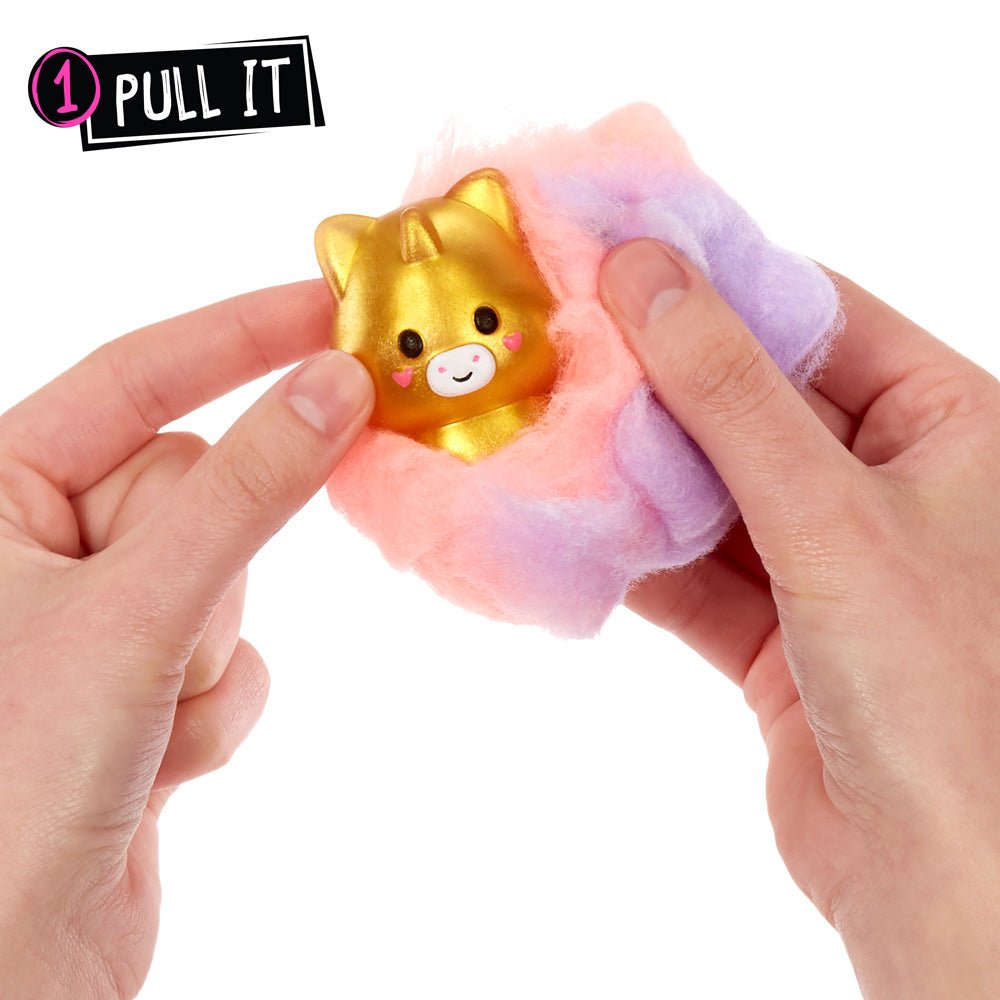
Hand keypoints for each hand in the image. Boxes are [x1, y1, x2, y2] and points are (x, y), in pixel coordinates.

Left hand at [0, 281, 372, 997]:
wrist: (14, 968)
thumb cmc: (13, 783)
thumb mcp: (137, 611)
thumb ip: (246, 492)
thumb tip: (335, 385)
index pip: (137, 378)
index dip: (238, 336)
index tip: (334, 309)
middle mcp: (46, 543)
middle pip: (197, 486)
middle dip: (201, 571)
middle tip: (157, 642)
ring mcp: (104, 613)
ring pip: (226, 572)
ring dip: (207, 653)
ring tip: (142, 722)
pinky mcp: (148, 679)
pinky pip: (234, 646)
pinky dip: (218, 706)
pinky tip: (158, 763)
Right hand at [599, 240, 999, 998]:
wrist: (943, 887)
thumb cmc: (938, 691)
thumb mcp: (832, 516)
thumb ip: (734, 397)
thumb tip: (647, 275)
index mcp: (950, 427)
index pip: (818, 319)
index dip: (719, 284)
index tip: (620, 252)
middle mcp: (892, 484)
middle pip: (754, 402)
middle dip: (660, 383)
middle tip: (560, 338)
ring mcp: (829, 559)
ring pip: (714, 486)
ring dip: (637, 470)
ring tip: (548, 423)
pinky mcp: (776, 630)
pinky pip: (693, 566)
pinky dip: (635, 550)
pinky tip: (574, 523)